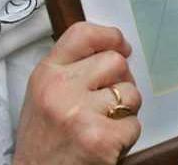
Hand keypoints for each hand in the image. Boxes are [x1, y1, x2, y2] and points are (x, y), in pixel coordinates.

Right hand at [13, 22, 141, 164]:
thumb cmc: (44, 139)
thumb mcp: (43, 94)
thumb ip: (71, 69)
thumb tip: (117, 50)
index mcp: (46, 74)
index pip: (83, 34)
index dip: (110, 36)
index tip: (121, 46)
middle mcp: (61, 89)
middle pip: (116, 62)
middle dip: (121, 80)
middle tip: (110, 101)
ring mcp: (81, 114)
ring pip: (131, 93)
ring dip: (126, 110)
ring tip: (104, 124)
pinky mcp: (100, 139)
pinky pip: (134, 124)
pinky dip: (126, 136)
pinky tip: (106, 143)